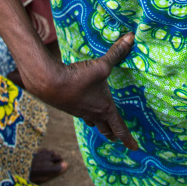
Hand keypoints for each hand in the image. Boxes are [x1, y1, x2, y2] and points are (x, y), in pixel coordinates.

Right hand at [26, 33, 138, 150]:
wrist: (50, 83)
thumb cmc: (79, 78)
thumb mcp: (102, 65)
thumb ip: (117, 53)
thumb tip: (131, 37)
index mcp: (105, 108)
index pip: (120, 128)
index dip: (128, 139)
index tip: (136, 148)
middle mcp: (94, 113)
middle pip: (107, 130)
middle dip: (115, 134)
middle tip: (121, 138)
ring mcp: (80, 112)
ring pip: (94, 123)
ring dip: (101, 125)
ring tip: (105, 124)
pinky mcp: (70, 106)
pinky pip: (83, 114)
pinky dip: (88, 114)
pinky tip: (86, 106)